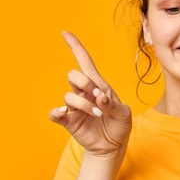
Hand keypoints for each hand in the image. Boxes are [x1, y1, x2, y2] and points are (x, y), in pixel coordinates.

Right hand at [49, 32, 131, 155]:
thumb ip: (112, 104)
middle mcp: (84, 93)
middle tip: (99, 99)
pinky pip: (55, 113)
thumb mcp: (124, 114)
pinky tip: (64, 114)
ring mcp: (75, 107)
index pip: (84, 62)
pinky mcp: (69, 121)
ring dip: (84, 104)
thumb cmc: (119, 125)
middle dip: (86, 84)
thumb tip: (99, 98)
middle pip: (73, 75)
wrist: (114, 146)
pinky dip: (57, 112)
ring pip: (69, 95)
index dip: (75, 47)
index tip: (65, 33)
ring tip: (98, 115)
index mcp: (98, 85)